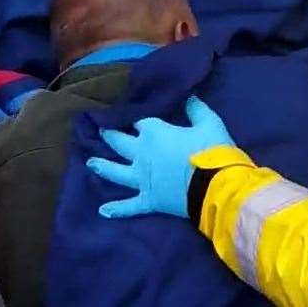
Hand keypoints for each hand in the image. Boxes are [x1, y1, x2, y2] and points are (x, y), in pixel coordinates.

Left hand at [87, 96, 234, 218]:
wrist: (216, 187)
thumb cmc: (214, 151)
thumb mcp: (209, 123)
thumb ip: (196, 109)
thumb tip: (189, 96)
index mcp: (155, 132)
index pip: (139, 120)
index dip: (133, 117)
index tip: (128, 114)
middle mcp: (142, 153)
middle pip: (120, 142)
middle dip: (110, 135)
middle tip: (100, 131)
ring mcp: (142, 179)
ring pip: (116, 172)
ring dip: (102, 166)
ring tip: (90, 163)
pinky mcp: (149, 200)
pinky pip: (130, 206)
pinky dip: (117, 209)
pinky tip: (104, 211)